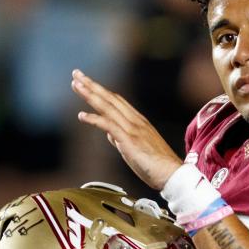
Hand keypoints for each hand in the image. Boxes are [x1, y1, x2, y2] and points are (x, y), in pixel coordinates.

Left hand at [71, 69, 181, 189]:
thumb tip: (109, 134)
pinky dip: (94, 119)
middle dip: (92, 85)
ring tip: (76, 85)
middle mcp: (135, 121)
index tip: (86, 81)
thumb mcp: (135, 149)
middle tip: (76, 73)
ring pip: (108, 107)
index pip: (116, 100)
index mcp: (138, 121)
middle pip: (110, 98)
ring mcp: (132, 129)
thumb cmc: (156, 166)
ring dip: (90, 95)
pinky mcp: (129, 140)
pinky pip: (109, 125)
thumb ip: (121, 139)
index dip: (101, 90)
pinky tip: (81, 116)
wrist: (172, 175)